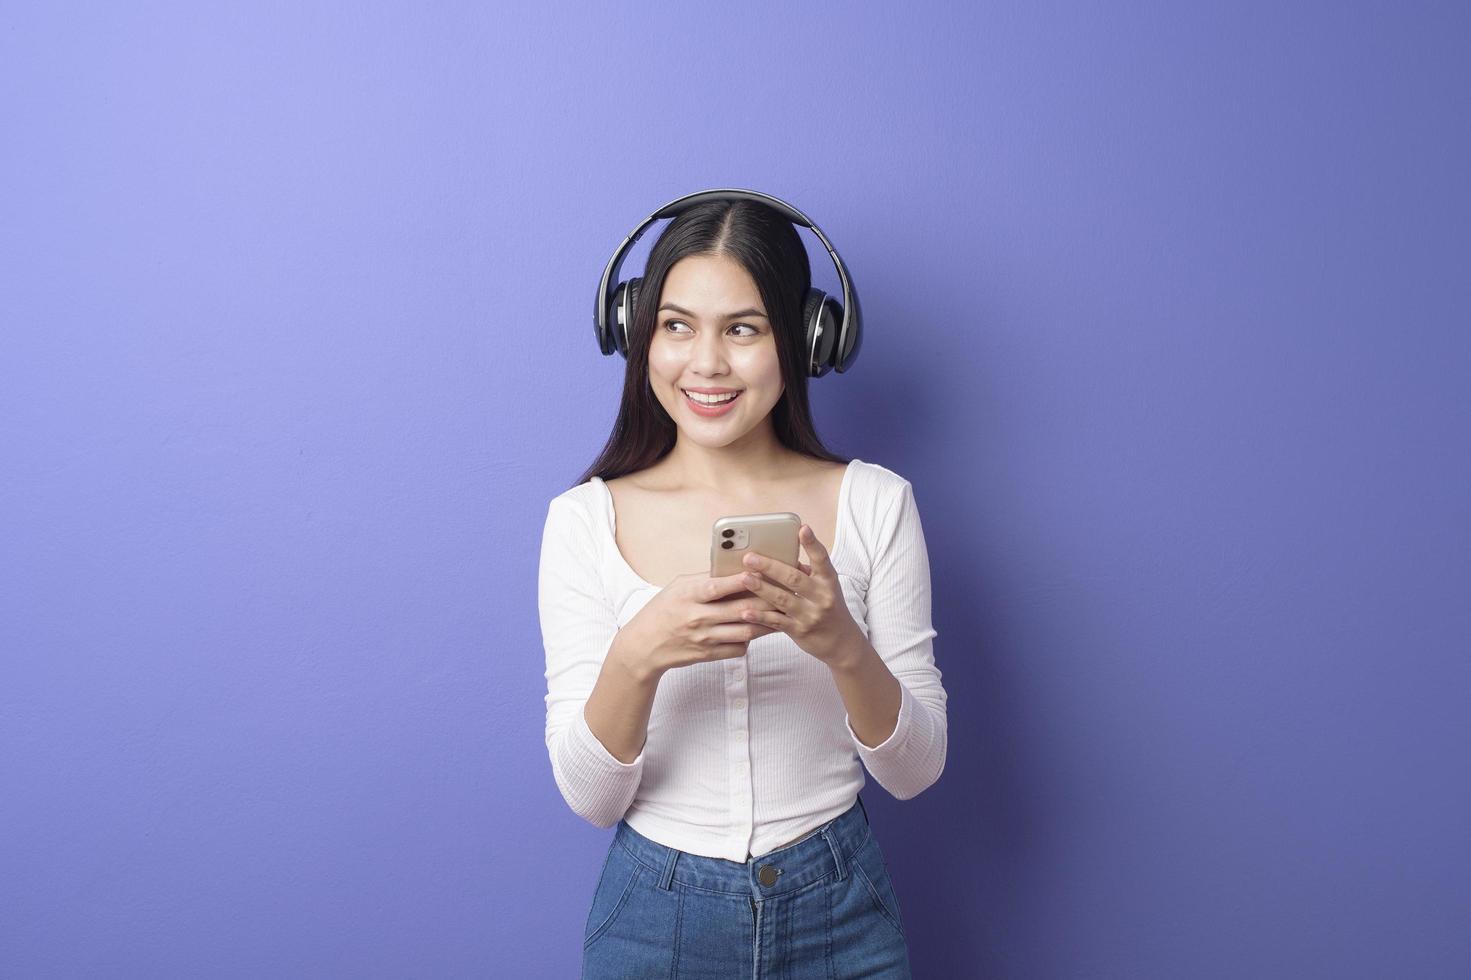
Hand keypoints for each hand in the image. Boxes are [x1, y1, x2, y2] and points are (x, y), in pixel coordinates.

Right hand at [615, 571, 781, 679]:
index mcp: (689, 595)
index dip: (742, 579)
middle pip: (740, 609)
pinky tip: (757, 630)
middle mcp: (698, 617)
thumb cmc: (663, 610)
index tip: (762, 570)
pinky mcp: (709, 654)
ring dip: (766, 622)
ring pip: (746, 631)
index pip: (719, 586)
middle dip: (766, 600)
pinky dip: (751, 639)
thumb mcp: (679, 587)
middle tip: (785, 592)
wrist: (644, 646)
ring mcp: (705, 638)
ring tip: (781, 612)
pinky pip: (739, 648)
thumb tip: (735, 568)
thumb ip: (705, 578)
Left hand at [736, 524, 864, 666]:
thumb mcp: (825, 587)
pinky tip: (745, 611)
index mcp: (828, 581)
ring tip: (744, 578)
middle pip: (794, 578)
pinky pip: (776, 622)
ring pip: (782, 599)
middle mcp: (822, 597)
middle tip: (750, 557)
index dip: (812, 543)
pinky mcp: (799, 631)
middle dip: (770, 567)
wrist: (841, 641)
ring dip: (761, 589)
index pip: (822, 559)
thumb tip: (783, 554)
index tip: (802, 529)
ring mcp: (810, 615)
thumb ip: (807, 571)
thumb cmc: (829, 607)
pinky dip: (760, 617)